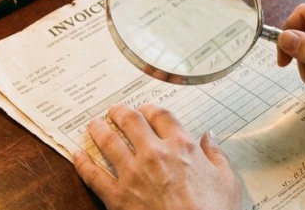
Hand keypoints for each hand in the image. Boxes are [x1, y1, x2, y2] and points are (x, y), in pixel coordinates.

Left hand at [72, 104, 241, 209]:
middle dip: (119, 111)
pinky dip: (82, 162)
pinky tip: (78, 155)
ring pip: (108, 141)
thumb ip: (217, 155)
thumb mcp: (227, 180)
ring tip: (94, 124)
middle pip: (130, 120)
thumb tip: (210, 137)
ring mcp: (133, 174)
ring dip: (99, 129)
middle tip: (114, 110)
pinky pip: (93, 174)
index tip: (145, 109)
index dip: (149, 108)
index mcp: (182, 146)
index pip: (159, 115)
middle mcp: (154, 154)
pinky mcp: (117, 196)